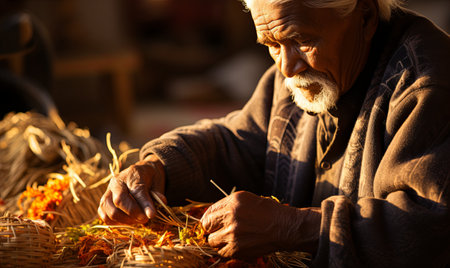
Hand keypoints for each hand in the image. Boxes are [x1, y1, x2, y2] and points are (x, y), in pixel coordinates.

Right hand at [98, 154, 165, 224]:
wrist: (142, 172)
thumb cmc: (151, 178)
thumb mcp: (158, 182)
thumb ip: (158, 194)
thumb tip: (159, 204)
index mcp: (132, 174)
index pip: (136, 190)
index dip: (144, 204)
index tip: (152, 215)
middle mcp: (116, 182)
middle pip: (119, 200)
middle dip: (134, 213)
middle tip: (145, 218)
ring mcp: (108, 192)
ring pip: (110, 211)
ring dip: (125, 220)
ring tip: (138, 220)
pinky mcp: (104, 202)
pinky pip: (104, 216)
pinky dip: (116, 222)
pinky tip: (128, 221)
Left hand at [200, 191, 320, 258]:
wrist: (284, 227)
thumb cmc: (267, 211)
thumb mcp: (246, 199)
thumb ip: (226, 206)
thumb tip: (210, 216)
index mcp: (232, 202)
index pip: (208, 213)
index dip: (209, 219)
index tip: (212, 223)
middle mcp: (231, 217)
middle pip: (207, 227)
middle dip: (212, 229)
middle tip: (222, 230)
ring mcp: (232, 234)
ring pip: (212, 242)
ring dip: (219, 241)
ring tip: (231, 238)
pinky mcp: (237, 249)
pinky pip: (222, 253)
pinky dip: (227, 250)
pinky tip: (237, 245)